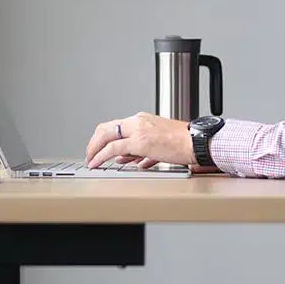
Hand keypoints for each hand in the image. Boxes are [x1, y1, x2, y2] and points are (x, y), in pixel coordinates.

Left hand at [86, 112, 203, 169]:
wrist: (196, 142)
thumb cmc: (184, 143)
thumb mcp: (158, 144)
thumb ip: (140, 151)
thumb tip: (127, 158)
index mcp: (142, 120)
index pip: (114, 125)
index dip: (102, 137)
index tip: (96, 147)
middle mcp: (137, 121)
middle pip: (105, 128)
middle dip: (93, 142)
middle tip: (89, 154)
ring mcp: (137, 131)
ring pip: (105, 136)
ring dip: (94, 150)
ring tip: (90, 161)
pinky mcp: (139, 142)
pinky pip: (112, 149)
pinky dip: (100, 156)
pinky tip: (96, 163)